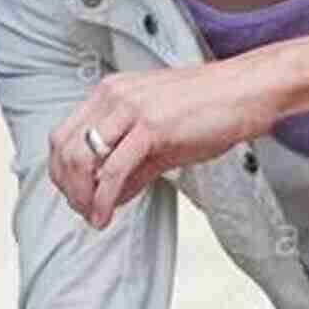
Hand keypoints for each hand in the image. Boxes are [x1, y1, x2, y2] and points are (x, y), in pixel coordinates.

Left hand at [48, 57, 282, 226]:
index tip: (74, 196)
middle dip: (67, 187)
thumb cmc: (210, 110)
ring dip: (81, 196)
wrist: (246, 92)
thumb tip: (112, 195)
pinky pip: (113, 170)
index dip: (61, 171)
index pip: (64, 134)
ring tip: (93, 216)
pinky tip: (106, 214)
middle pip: (64, 147)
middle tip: (81, 210)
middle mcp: (114, 96)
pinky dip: (103, 199)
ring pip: (82, 158)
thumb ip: (133, 166)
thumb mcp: (161, 138)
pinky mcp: (151, 126)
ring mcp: (130, 109)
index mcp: (111, 92)